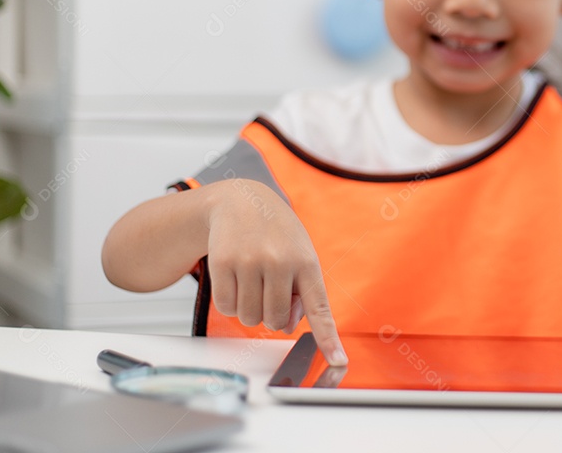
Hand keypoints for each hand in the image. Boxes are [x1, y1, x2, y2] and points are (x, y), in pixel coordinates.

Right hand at [203, 179, 347, 365]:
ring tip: (253, 281)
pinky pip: (226, 307)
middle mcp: (280, 262)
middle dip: (271, 315)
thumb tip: (288, 326)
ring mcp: (250, 262)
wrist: (242, 200)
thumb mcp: (299, 255)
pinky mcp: (222, 263)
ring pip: (249, 318)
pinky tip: (235, 279)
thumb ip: (301, 292)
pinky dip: (230, 303)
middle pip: (275, 321)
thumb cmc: (276, 234)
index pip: (320, 307)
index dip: (328, 338)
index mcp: (306, 262)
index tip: (339, 362)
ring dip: (249, 309)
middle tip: (269, 291)